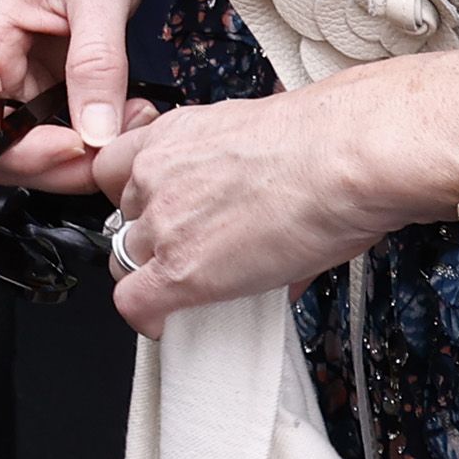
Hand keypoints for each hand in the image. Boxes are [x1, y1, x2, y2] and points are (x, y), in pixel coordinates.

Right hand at [0, 0, 185, 188]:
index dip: (14, 152)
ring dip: (84, 151)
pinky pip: (61, 126)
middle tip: (116, 149)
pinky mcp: (46, 79)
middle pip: (0, 149)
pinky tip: (130, 115)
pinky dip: (96, 133)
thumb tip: (95, 135)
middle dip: (59, 162)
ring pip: (33, 146)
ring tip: (135, 125)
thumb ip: (96, 63)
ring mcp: (17, 73)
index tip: (74, 146)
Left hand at [87, 54, 458, 323]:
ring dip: (153, 278)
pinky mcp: (180, 270)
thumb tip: (257, 216)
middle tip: (186, 255)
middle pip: (122, 221)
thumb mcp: (260, 142)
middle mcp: (155, 174)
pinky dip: (147, 318)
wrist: (344, 157)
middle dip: (149, 242)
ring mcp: (163, 223)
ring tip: (192, 289)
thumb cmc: (326, 141)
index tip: (153, 215)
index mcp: (172, 134)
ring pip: (126, 263)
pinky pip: (135, 303)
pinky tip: (168, 324)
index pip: (114, 170)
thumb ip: (238, 176)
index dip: (132, 200)